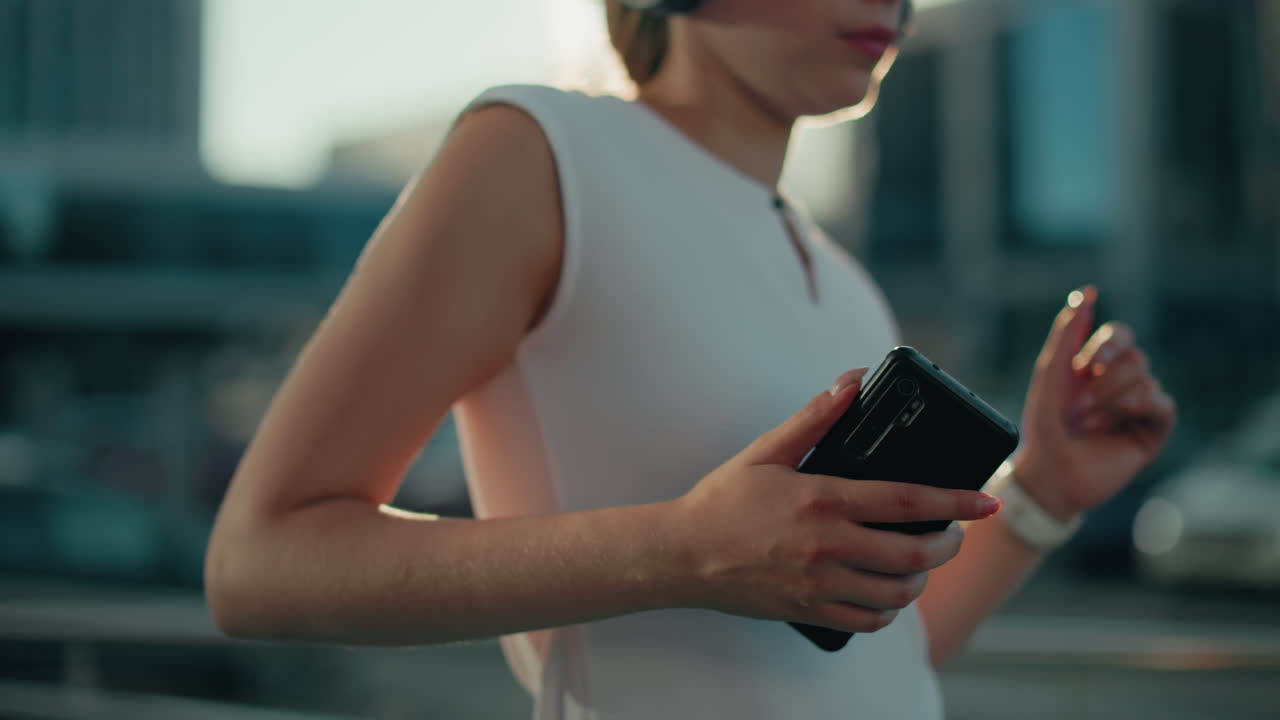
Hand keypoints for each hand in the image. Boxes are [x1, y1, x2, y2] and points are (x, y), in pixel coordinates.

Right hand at [669, 369, 1001, 632]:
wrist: (681, 555)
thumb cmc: (722, 501)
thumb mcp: (767, 451)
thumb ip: (815, 418)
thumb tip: (852, 382)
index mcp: (822, 499)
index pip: (906, 501)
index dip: (955, 501)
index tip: (985, 501)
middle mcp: (827, 544)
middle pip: (915, 553)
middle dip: (949, 544)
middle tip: (954, 533)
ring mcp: (819, 582)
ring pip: (897, 592)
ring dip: (922, 578)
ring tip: (921, 561)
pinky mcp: (809, 609)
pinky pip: (868, 620)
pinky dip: (889, 610)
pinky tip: (887, 592)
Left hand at [1016, 287, 1176, 519]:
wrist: (1051, 474)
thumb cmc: (1045, 427)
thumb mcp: (1050, 376)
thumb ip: (1066, 334)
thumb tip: (1085, 293)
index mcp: (1098, 366)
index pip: (1120, 335)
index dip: (1109, 341)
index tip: (1090, 361)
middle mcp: (1121, 382)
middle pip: (1135, 355)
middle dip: (1103, 379)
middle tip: (1076, 405)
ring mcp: (1139, 405)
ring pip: (1145, 377)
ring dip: (1109, 399)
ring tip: (1085, 424)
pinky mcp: (1153, 430)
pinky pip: (1163, 403)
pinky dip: (1141, 405)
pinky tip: (1122, 416)